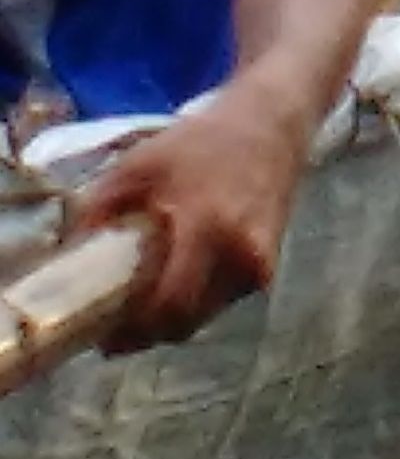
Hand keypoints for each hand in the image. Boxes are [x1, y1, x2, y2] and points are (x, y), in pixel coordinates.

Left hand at [71, 91, 307, 348]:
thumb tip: (69, 255)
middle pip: (186, 321)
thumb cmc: (201, 142)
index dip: (135, 328)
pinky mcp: (267, 265)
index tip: (103, 334)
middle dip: (148, 332)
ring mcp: (258, 261)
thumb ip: (100, 208)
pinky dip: (197, 302)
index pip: (171, 301)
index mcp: (207, 225)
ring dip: (172, 319)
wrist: (271, 124)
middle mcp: (240, 251)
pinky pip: (222, 301)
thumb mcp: (139, 164)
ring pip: (205, 316)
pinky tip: (180, 280)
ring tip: (144, 303)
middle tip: (117, 328)